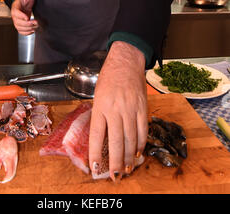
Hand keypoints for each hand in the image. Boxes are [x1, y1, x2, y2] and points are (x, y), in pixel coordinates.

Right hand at [11, 0, 37, 34]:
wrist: (23, 5)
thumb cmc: (25, 0)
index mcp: (15, 8)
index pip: (16, 13)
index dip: (21, 16)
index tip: (27, 17)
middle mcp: (14, 16)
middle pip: (18, 22)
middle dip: (27, 24)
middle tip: (35, 22)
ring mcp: (17, 21)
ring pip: (19, 28)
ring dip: (27, 29)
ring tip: (35, 27)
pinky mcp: (20, 25)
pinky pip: (21, 31)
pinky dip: (26, 33)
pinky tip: (32, 31)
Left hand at [89, 41, 147, 180]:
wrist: (126, 62)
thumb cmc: (108, 78)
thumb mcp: (97, 96)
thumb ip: (99, 116)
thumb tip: (100, 140)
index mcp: (100, 106)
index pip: (96, 135)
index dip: (95, 154)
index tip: (95, 168)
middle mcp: (115, 109)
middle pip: (115, 142)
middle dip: (114, 162)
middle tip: (114, 176)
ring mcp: (131, 109)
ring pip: (130, 139)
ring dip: (128, 158)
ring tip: (126, 170)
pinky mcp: (143, 108)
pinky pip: (143, 130)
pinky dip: (140, 144)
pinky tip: (137, 153)